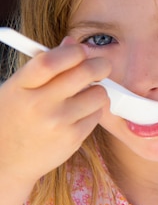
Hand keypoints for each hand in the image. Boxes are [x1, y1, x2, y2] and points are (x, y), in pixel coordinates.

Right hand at [0, 37, 110, 186]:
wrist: (5, 161)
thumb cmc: (14, 118)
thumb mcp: (17, 88)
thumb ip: (45, 66)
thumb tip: (72, 42)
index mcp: (21, 86)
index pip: (52, 60)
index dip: (73, 51)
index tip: (81, 51)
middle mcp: (39, 104)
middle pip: (85, 72)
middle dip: (100, 65)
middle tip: (101, 66)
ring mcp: (58, 122)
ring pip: (99, 93)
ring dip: (97, 91)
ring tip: (84, 95)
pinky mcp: (73, 138)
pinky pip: (97, 114)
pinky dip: (93, 111)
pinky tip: (78, 114)